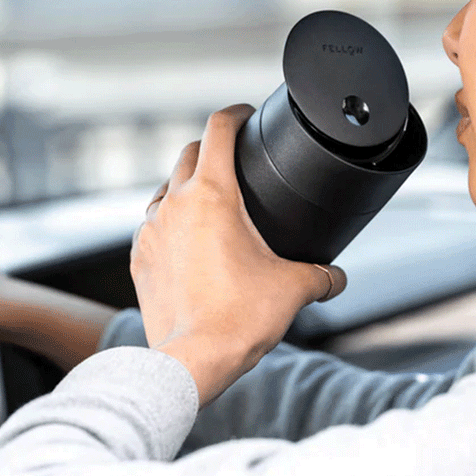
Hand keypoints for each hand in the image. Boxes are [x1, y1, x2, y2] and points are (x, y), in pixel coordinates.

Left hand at [131, 105, 346, 404]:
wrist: (192, 361)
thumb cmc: (238, 319)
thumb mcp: (294, 289)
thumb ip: (322, 276)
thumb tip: (336, 278)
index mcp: (213, 195)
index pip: (218, 130)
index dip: (236, 114)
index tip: (246, 116)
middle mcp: (174, 204)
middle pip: (188, 153)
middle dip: (211, 149)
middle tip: (233, 160)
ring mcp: (150, 230)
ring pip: (165, 190)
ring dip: (186, 187)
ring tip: (209, 203)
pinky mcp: (139, 258)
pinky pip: (152, 226)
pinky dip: (169, 224)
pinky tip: (187, 243)